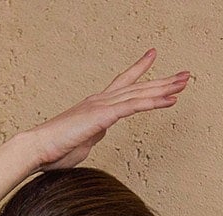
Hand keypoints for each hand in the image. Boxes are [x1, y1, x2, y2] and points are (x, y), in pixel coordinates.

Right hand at [26, 50, 190, 170]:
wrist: (38, 149)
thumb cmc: (55, 151)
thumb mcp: (83, 142)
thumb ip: (95, 134)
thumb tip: (100, 133)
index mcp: (97, 106)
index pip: (123, 83)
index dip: (140, 70)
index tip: (153, 57)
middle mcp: (101, 100)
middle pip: (138, 87)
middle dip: (163, 80)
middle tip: (184, 74)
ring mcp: (102, 106)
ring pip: (139, 93)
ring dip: (165, 88)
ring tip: (184, 82)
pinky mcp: (102, 116)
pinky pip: (134, 107)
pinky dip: (153, 102)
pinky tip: (169, 99)